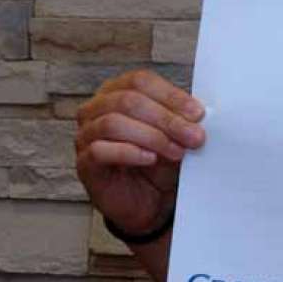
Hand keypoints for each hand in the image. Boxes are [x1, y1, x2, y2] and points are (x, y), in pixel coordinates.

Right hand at [74, 69, 205, 236]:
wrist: (149, 200)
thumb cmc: (160, 161)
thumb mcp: (176, 135)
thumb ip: (182, 119)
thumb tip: (198, 113)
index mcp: (118, 90)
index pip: (140, 81)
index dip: (171, 95)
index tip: (198, 113)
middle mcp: (96, 108)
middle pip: (128, 101)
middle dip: (167, 119)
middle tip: (194, 137)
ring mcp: (86, 135)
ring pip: (113, 123)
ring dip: (152, 136)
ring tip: (177, 151)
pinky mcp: (84, 163)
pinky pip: (100, 150)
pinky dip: (129, 152)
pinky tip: (150, 159)